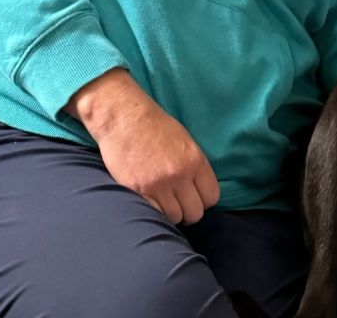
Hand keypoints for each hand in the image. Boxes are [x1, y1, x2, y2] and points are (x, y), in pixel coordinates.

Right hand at [66, 69, 219, 223]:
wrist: (124, 118)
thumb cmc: (155, 126)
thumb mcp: (185, 141)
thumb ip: (194, 166)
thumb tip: (199, 188)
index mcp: (195, 160)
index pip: (212, 197)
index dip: (205, 200)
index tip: (196, 197)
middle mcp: (180, 175)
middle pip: (195, 213)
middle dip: (189, 211)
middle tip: (180, 203)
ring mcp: (158, 185)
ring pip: (175, 218)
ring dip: (172, 213)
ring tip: (165, 202)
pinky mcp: (138, 191)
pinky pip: (155, 215)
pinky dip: (156, 213)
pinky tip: (153, 202)